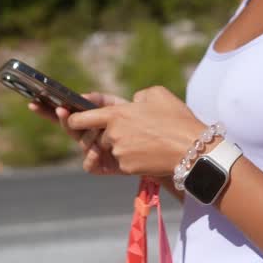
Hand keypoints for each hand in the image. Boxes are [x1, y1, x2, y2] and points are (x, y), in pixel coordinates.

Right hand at [29, 92, 127, 175]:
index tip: (34, 102)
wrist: (150, 142)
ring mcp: (90, 151)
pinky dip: (91, 156)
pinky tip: (97, 150)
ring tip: (101, 130)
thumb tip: (83, 96)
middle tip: (62, 110)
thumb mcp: (117, 105)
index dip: (46, 109)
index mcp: (85, 121)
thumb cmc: (132, 122)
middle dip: (63, 118)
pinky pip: (88, 163)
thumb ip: (99, 99)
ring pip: (80, 142)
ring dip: (89, 135)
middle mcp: (84, 136)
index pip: (62, 114)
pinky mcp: (98, 166)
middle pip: (67, 127)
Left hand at [67, 86, 204, 179]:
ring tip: (144, 141)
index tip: (69, 118)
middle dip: (106, 135)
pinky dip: (131, 158)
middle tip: (129, 132)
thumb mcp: (157, 94)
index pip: (81, 118)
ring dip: (120, 146)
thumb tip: (132, 104)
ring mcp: (118, 153)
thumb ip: (137, 97)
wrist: (192, 150)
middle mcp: (112, 134)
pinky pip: (121, 162)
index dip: (73, 119)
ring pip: (110, 149)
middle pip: (97, 136)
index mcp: (116, 114)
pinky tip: (148, 153)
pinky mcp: (126, 168)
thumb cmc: (176, 119)